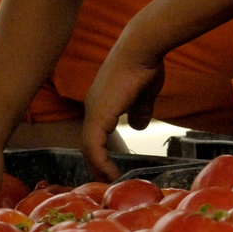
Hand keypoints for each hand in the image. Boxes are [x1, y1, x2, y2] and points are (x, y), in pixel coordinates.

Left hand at [82, 47, 164, 179]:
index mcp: (101, 102)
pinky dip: (101, 163)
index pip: (95, 133)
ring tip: (110, 182)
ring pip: (88, 148)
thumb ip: (139, 111)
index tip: (111, 168)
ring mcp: (93, 111)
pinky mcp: (99, 115)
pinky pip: (94, 147)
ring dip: (98, 167)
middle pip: (88, 143)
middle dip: (96, 165)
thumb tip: (138, 125)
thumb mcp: (143, 95)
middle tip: (106, 181)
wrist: (142, 49)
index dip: (101, 152)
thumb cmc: (145, 66)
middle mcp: (92, 107)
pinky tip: (113, 174)